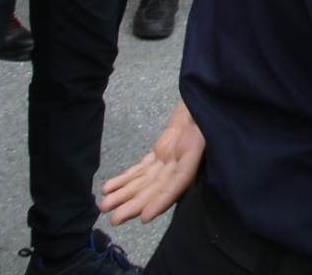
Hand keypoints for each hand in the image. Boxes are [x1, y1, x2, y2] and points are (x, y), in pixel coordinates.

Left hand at [100, 100, 203, 223]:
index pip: (180, 181)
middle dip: (136, 204)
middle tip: (115, 219)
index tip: (144, 216)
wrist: (203, 92)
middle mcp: (183, 161)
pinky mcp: (161, 152)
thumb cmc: (207, 102)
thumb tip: (178, 143)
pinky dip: (125, 179)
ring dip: (125, 194)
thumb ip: (200, 127)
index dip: (163, 199)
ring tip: (104, 207)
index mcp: (198, 152)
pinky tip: (108, 188)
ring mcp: (171, 157)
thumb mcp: (207, 113)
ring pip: (146, 180)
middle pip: (158, 187)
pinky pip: (142, 169)